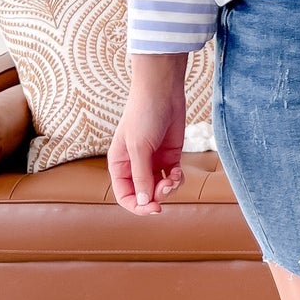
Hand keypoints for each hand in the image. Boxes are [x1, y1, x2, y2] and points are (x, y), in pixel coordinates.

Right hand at [109, 85, 187, 214]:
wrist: (162, 92)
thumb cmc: (143, 115)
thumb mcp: (139, 148)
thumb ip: (141, 176)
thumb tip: (143, 203)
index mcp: (120, 165)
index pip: (125, 195)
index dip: (138, 206)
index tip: (154, 207)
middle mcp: (135, 166)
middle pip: (144, 195)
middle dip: (157, 196)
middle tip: (167, 186)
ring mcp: (153, 162)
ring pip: (160, 189)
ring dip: (169, 189)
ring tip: (174, 177)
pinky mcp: (170, 156)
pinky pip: (173, 178)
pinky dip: (177, 180)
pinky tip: (178, 173)